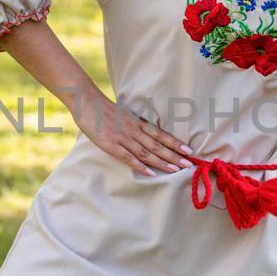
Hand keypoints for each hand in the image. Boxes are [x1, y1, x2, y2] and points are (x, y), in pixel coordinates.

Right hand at [71, 88, 194, 177]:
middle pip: (158, 145)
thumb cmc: (104, 109)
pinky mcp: (112, 145)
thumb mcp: (124, 115)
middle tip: (189, 164)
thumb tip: (146, 133)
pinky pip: (128, 157)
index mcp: (138, 122)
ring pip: (147, 152)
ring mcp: (123, 138)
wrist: (87, 102)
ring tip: (176, 170)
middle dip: (174, 155)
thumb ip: (135, 125)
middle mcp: (134, 130)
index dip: (175, 143)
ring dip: (162, 162)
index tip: (189, 150)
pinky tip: (151, 173)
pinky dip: (140, 166)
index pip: (161, 134)